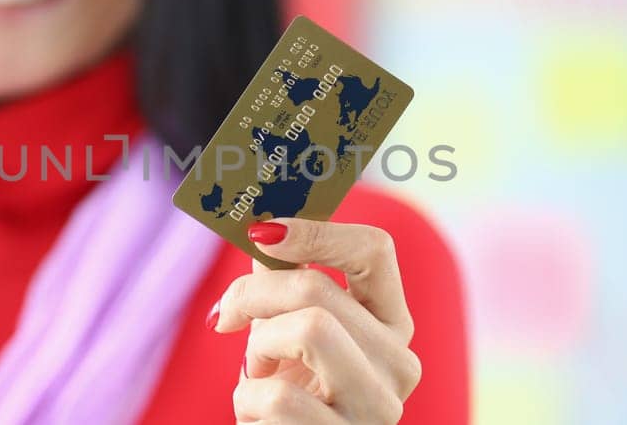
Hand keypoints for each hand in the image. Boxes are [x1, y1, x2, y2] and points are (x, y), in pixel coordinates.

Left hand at [213, 218, 421, 423]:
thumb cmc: (291, 392)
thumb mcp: (288, 330)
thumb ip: (281, 277)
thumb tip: (259, 222)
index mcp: (392, 323)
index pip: (375, 249)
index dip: (315, 230)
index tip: (262, 231)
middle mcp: (399, 363)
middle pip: (318, 287)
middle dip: (254, 294)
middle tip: (227, 314)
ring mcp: (377, 407)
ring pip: (307, 331)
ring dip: (258, 349)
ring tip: (257, 372)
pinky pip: (277, 397)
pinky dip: (248, 401)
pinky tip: (261, 415)